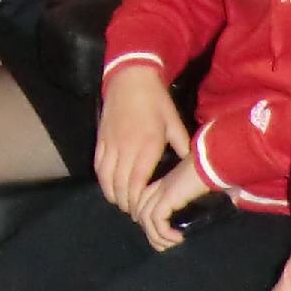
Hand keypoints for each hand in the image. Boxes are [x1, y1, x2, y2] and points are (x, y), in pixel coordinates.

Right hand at [94, 67, 189, 209]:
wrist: (130, 79)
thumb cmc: (156, 101)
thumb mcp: (174, 122)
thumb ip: (182, 146)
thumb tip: (193, 165)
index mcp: (146, 146)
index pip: (137, 182)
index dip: (137, 200)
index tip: (142, 211)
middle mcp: (125, 148)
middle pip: (120, 185)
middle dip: (126, 203)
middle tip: (134, 212)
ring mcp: (110, 144)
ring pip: (106, 178)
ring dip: (113, 194)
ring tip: (122, 202)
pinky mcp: (100, 139)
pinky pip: (98, 166)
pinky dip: (102, 180)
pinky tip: (109, 187)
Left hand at [130, 161, 216, 249]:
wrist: (215, 161)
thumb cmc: (216, 171)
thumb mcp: (207, 187)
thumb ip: (207, 196)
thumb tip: (227, 204)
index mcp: (168, 182)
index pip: (146, 200)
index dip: (147, 218)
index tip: (158, 234)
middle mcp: (161, 186)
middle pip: (142, 210)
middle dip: (149, 232)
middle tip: (163, 246)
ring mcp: (162, 191)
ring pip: (146, 217)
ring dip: (156, 236)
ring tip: (171, 246)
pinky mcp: (167, 197)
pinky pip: (157, 219)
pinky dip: (164, 233)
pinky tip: (179, 238)